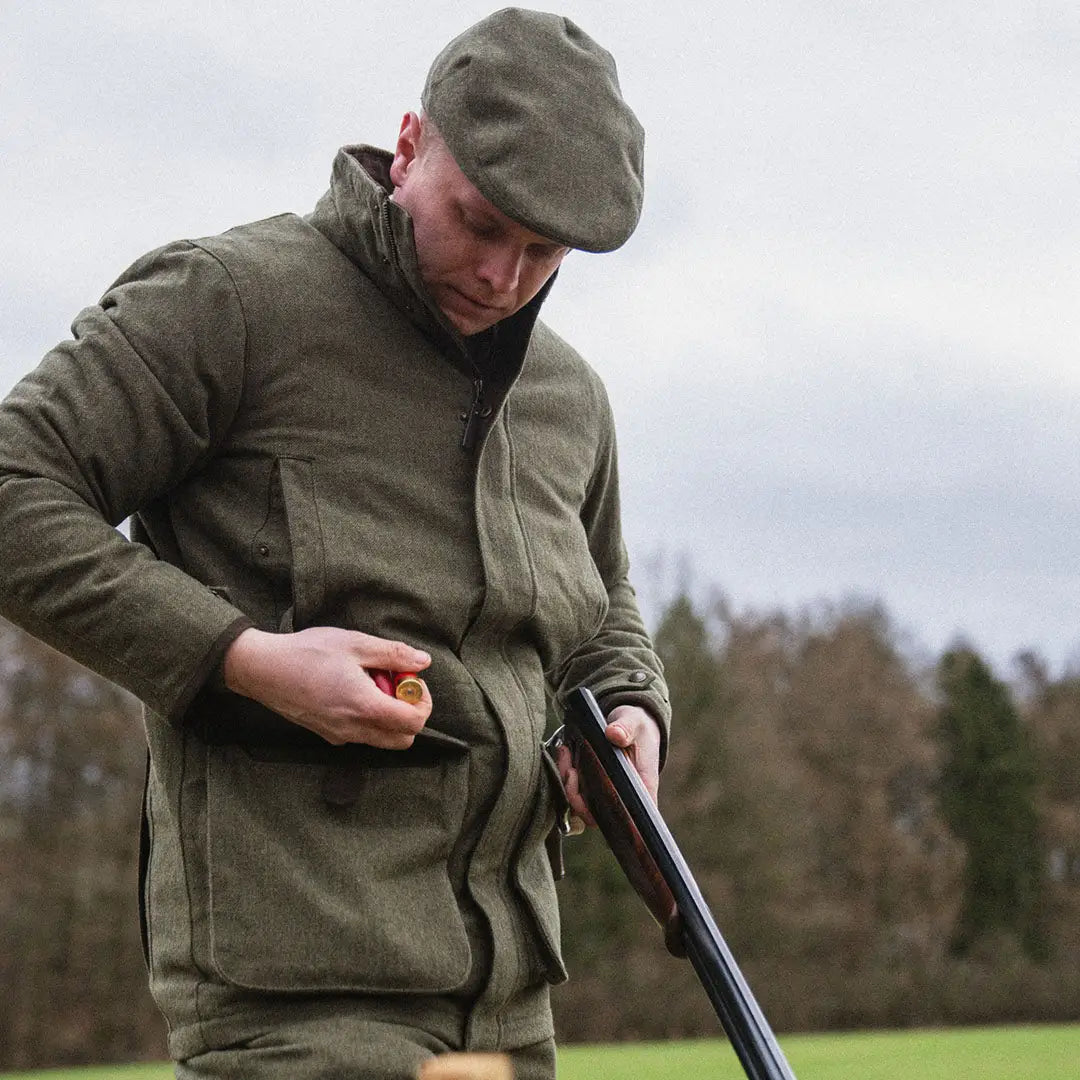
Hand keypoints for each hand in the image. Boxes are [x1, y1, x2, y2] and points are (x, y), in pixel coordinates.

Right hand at [222, 626, 431, 748]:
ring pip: (381, 739)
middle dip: (409, 713)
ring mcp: (338, 736)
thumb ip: (394, 654)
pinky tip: (352, 690)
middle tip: (396, 684)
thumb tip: (424, 661)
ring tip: (372, 683)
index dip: (422, 702)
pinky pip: (360, 735)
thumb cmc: (308, 652)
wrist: (263, 669)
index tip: (410, 680)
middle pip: (402, 739)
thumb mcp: (355, 643)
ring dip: (388, 716)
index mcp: (365, 707)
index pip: (413, 723)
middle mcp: (353, 729)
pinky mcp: (326, 734)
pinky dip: (368, 718)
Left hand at [556, 704, 661, 828]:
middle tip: (571, 770)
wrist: (626, 721)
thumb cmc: (636, 726)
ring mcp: (601, 793)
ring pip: (579, 806)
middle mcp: (620, 797)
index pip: (630, 818)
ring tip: (566, 754)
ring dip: (566, 785)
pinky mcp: (587, 784)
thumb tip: (615, 734)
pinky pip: (571, 791)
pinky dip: (563, 776)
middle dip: (576, 798)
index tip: (595, 794)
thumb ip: (627, 728)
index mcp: (640, 789)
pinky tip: (565, 752)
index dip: (611, 818)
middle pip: (595, 817)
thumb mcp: (634, 722)